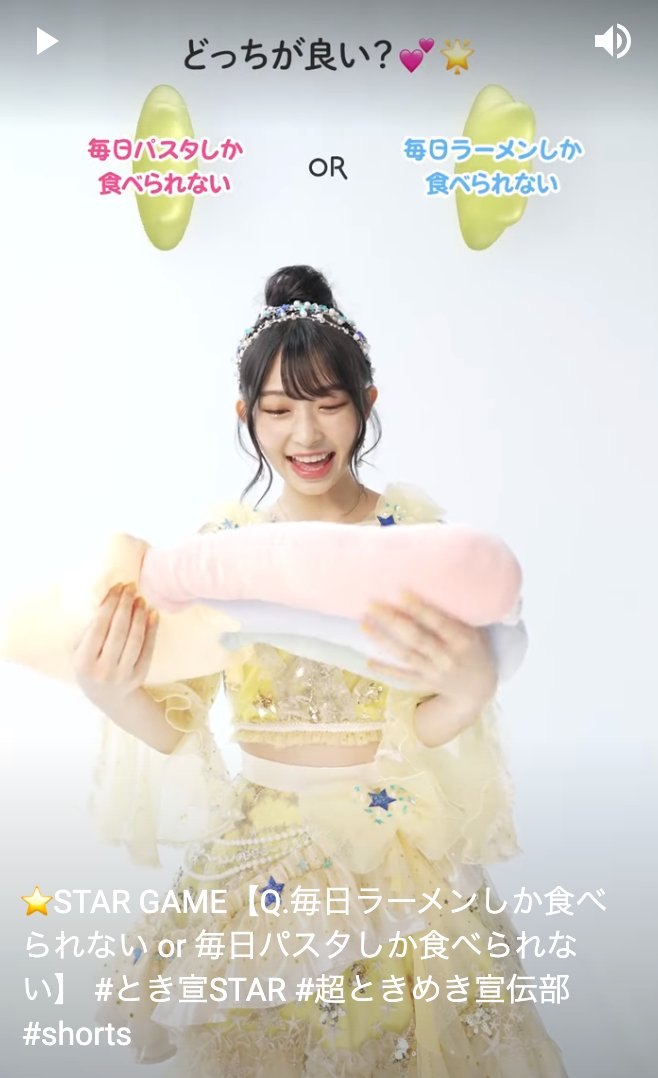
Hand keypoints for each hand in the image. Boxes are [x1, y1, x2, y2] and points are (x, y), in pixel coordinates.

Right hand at [73, 583, 158, 708]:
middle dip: (125, 605)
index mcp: (84, 661)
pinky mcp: (139, 675)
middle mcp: (103, 669)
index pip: (99, 627)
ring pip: (134, 639)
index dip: (109, 604)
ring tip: (141, 599)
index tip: (117, 587)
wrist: (109, 698)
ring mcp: (123, 674)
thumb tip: (107, 601)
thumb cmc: (91, 666)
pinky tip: (153, 614)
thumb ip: (88, 630)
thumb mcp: (79, 652)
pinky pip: (148, 648)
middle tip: (131, 587)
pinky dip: (152, 629)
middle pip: (118, 631)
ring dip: (139, 615)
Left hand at [360, 591, 497, 708]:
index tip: (400, 592)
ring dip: (383, 640)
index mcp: (463, 640)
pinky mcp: (425, 683)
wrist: (479, 688)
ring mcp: (435, 672)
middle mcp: (448, 657)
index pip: (438, 622)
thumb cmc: (475, 648)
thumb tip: (436, 581)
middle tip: (372, 604)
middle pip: (416, 638)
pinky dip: (386, 670)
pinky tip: (368, 661)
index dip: (419, 608)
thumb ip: (457, 613)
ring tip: (364, 624)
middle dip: (392, 620)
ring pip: (405, 655)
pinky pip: (402, 678)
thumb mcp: (475, 630)